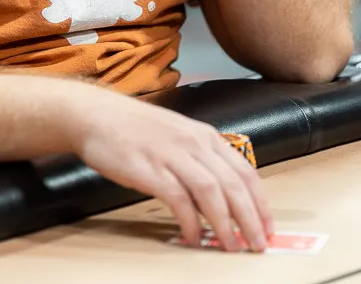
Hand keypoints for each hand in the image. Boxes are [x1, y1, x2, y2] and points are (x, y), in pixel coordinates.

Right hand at [70, 88, 273, 251]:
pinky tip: (192, 237)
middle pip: (233, 186)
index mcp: (204, 135)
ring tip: (230, 247)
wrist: (93, 114)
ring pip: (211, 193)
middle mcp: (193, 143)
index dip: (261, 204)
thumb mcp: (176, 135)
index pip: (245, 172)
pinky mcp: (149, 169)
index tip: (267, 227)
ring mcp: (171, 155)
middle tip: (256, 245)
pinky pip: (179, 200)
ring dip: (225, 225)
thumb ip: (199, 159)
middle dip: (250, 220)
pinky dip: (190, 222)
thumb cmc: (133, 128)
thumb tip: (221, 196)